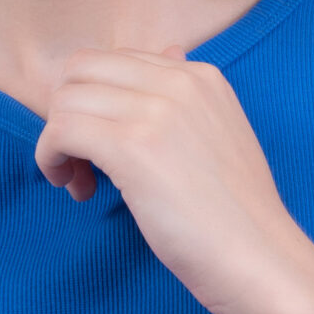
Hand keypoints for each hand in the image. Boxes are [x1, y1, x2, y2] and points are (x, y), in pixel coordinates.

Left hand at [33, 45, 307, 313]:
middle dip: (67, 112)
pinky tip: (79, 191)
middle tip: (81, 161)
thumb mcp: (221, 137)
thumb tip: (168, 54)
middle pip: (80, 70)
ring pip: (65, 100)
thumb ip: (188, 99)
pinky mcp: (132, 147)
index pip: (113, 60)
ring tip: (82, 182)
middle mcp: (178, 82)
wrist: (261, 260)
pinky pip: (60, 130)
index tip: (102, 146)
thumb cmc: (237, 217)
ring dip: (58, 142)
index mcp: (200, 77)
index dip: (94, 102)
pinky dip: (52, 159)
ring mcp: (156, 111)